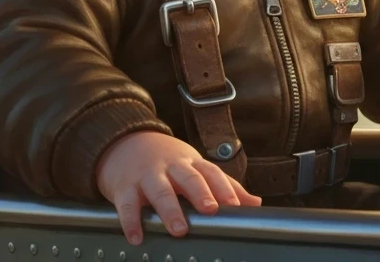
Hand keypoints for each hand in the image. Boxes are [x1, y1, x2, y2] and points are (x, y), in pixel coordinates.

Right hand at [95, 131, 260, 243]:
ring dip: (170, 210)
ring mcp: (147, 175)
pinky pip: (127, 204)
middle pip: (188, 178)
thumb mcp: (195, 167)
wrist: (124, 142)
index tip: (236, 205)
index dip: (224, 188)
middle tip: (210, 209)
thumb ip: (224, 186)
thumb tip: (255, 203)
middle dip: (200, 193)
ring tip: (179, 229)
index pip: (211, 172)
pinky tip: (137, 236)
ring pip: (160, 190)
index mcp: (191, 163)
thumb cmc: (166, 160)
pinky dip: (131, 221)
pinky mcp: (124, 186)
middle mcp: (171, 167)